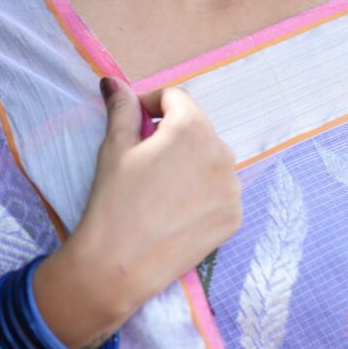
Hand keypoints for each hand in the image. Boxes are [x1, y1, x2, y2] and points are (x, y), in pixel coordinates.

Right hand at [68, 78, 242, 328]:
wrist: (118, 267)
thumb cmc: (113, 201)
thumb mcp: (114, 147)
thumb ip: (122, 108)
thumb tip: (114, 81)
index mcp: (192, 128)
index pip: (177, 98)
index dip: (152, 104)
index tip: (135, 120)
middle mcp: (222, 152)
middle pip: (197, 128)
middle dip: (172, 134)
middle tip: (144, 157)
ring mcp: (232, 187)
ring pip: (211, 159)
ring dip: (190, 162)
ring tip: (160, 186)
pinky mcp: (235, 217)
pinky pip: (220, 190)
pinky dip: (202, 191)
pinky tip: (176, 209)